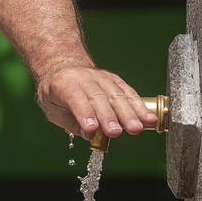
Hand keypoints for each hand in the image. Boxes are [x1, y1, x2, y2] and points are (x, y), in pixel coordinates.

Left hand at [36, 66, 157, 139]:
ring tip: (137, 128)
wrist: (64, 66)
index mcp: (64, 83)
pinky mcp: (114, 79)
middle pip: (98, 97)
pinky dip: (139, 105)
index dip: (84, 113)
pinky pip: (128, 92)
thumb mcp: (53, 109)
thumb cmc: (57, 93)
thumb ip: (71, 123)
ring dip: (128, 113)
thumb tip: (90, 135)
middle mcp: (83, 77)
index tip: (92, 129)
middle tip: (115, 132)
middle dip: (108, 116)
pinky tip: (148, 118)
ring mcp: (100, 76)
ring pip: (116, 94)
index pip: (75, 98)